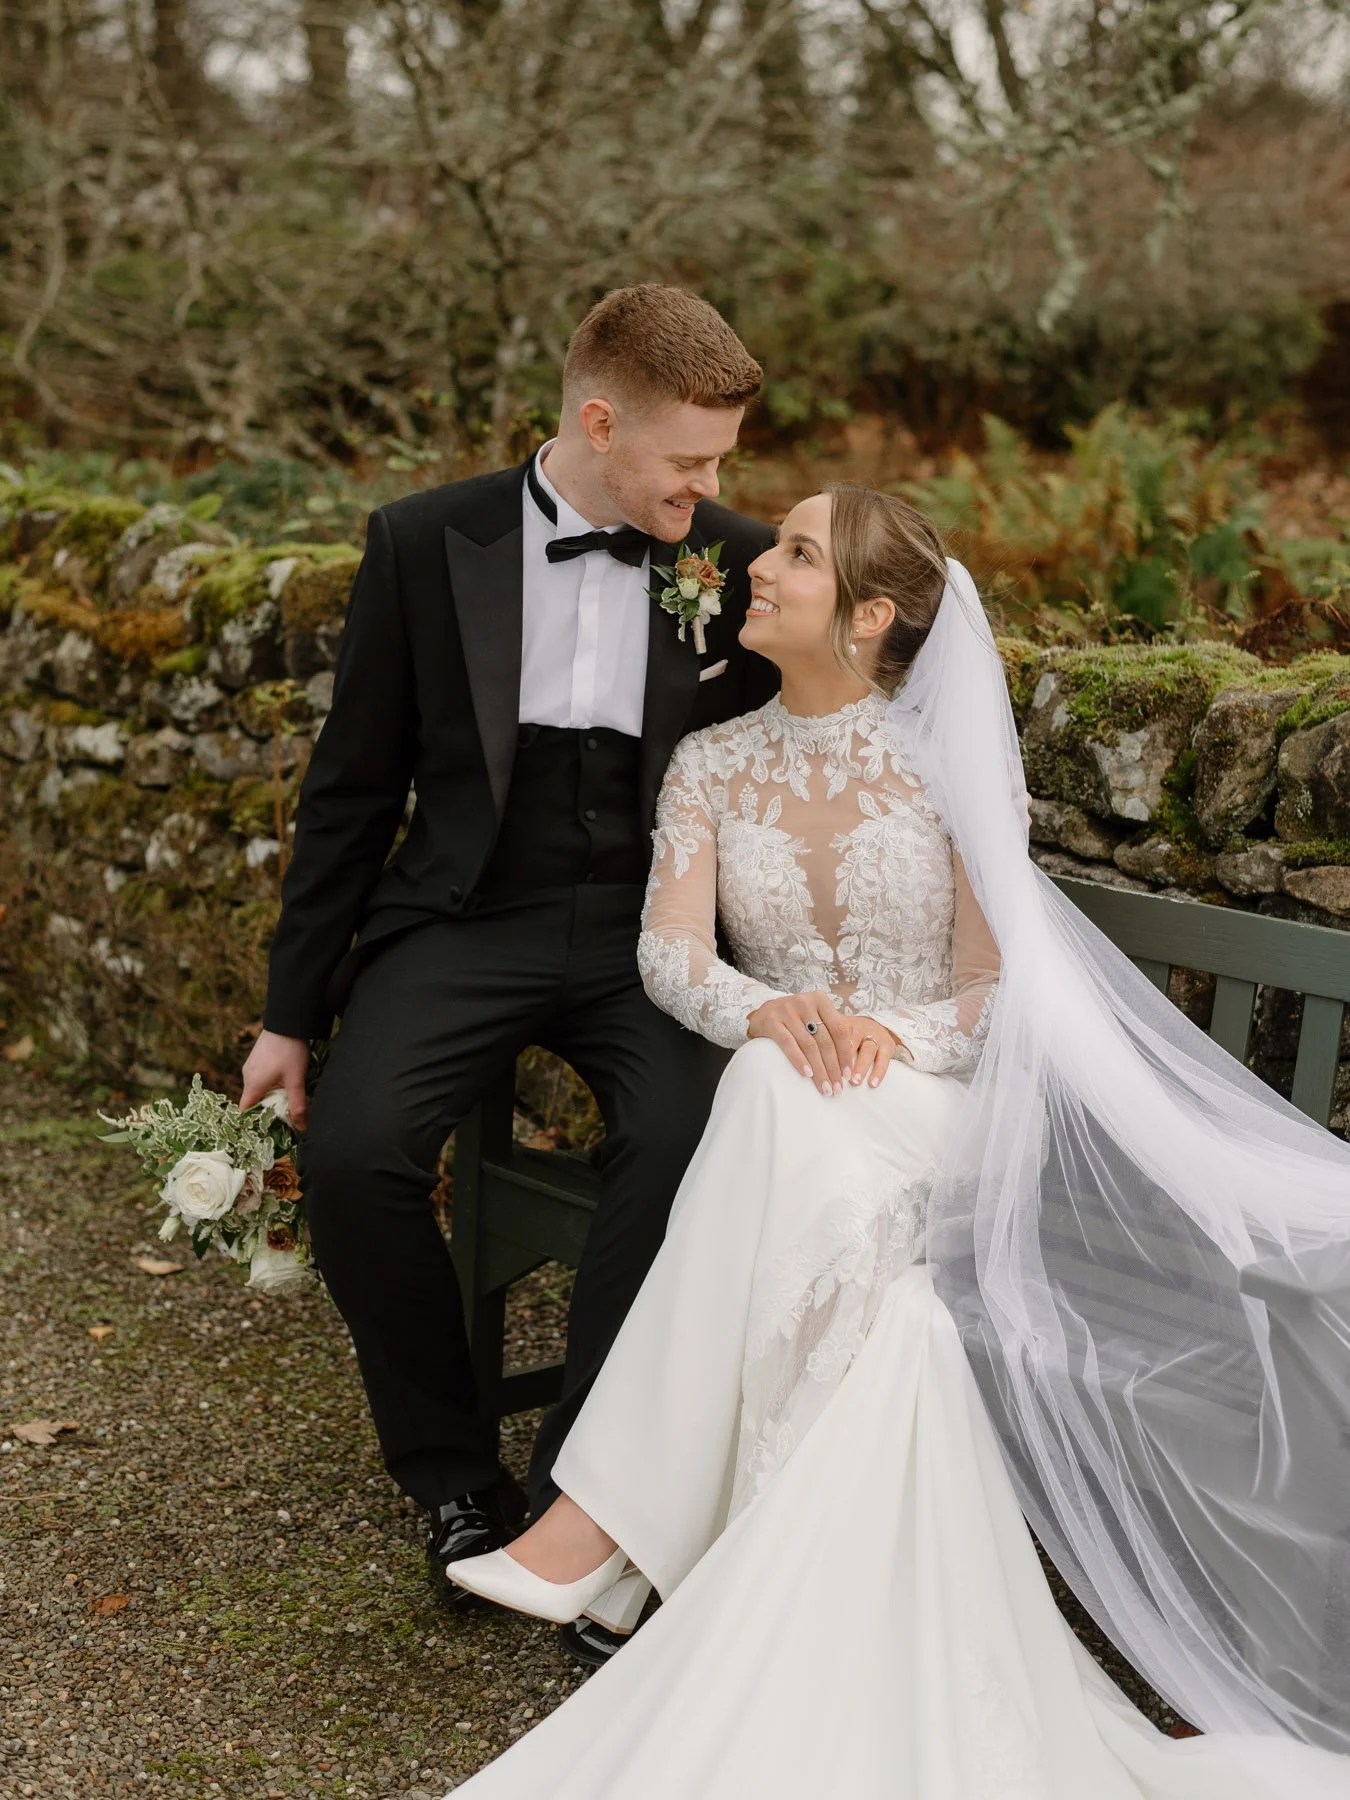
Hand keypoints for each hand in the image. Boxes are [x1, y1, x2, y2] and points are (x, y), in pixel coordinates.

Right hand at [240, 1030, 310, 1131]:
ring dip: (271, 1095)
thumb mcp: (296, 1080)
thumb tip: (301, 1128)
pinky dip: (271, 1083)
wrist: (288, 1021)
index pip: (245, 1112)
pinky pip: (261, 1077)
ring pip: (258, 1088)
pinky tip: (285, 1079)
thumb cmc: (290, 1051)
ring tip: (288, 1096)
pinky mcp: (257, 1058)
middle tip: (285, 1114)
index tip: (270, 1128)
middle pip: (253, 1101)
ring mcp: (251, 1066)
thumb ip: (298, 1105)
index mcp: (253, 1085)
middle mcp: (247, 1076)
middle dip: (268, 1109)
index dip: (256, 1122)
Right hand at [746, 992, 897, 1093]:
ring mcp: (787, 1010)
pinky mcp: (772, 1021)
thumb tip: (853, 1059)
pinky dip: (799, 1060)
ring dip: (818, 1069)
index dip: (845, 1054)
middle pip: (825, 1040)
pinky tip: (806, 1074)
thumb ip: (832, 1029)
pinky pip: (788, 1044)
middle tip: (837, 1088)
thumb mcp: (815, 1016)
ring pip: (809, 1045)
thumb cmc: (796, 1019)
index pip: (840, 1029)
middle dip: (833, 1067)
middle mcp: (805, 1002)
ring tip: (824, 1087)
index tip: (848, 1075)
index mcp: (820, 1000)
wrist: (763, 1012)